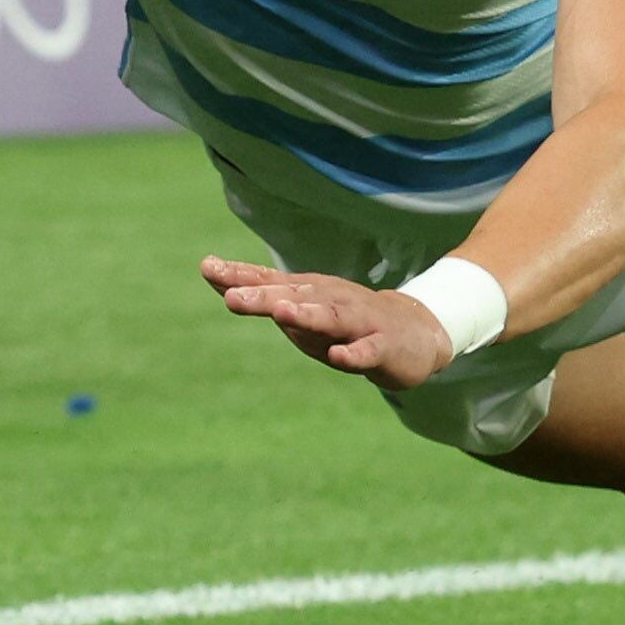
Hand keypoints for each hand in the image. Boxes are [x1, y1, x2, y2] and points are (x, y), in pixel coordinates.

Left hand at [198, 255, 458, 389]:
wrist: (417, 333)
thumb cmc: (349, 321)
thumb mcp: (306, 309)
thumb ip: (266, 295)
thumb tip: (220, 282)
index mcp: (310, 291)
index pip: (269, 281)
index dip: (239, 276)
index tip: (207, 267)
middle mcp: (332, 300)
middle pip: (294, 296)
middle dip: (263, 297)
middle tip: (231, 297)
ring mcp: (359, 321)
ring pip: (331, 317)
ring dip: (307, 315)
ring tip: (282, 313)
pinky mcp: (384, 346)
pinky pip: (367, 351)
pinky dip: (353, 354)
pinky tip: (340, 357)